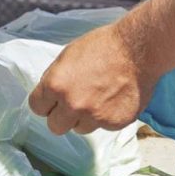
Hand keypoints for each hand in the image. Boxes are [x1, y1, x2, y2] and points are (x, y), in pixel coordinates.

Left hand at [28, 23, 155, 135]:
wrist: (137, 50)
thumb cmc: (102, 46)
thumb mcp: (67, 56)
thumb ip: (55, 79)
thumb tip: (48, 94)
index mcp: (55, 85)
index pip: (37, 107)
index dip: (45, 103)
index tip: (52, 101)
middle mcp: (72, 104)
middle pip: (55, 127)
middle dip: (61, 117)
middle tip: (73, 105)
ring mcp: (94, 116)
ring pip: (80, 129)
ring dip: (84, 118)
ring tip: (97, 98)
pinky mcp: (114, 123)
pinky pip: (102, 126)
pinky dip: (106, 117)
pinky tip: (113, 100)